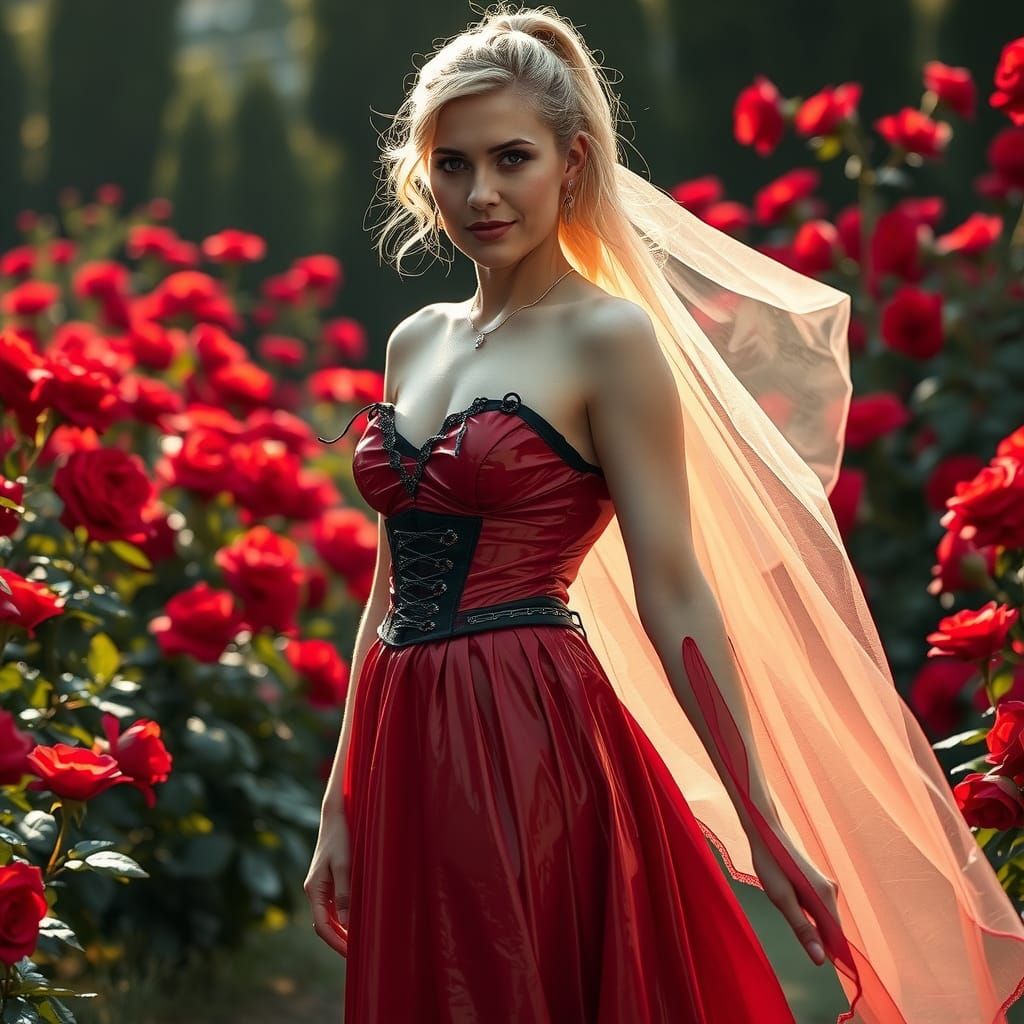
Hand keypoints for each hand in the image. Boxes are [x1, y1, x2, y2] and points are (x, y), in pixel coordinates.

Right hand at [303, 809, 351, 956]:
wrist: (335, 815)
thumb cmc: (341, 838)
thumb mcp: (345, 865)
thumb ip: (344, 894)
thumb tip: (345, 925)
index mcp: (314, 889)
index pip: (321, 926)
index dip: (336, 943)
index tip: (351, 955)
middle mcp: (313, 891)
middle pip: (322, 925)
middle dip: (338, 942)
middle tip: (357, 956)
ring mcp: (319, 887)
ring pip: (327, 918)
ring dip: (340, 932)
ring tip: (358, 945)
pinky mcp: (326, 881)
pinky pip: (332, 907)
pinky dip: (342, 919)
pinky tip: (354, 924)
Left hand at [749, 825, 839, 966]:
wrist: (766, 831)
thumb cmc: (771, 864)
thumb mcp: (781, 900)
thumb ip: (802, 929)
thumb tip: (821, 960)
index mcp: (824, 897)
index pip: (836, 938)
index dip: (828, 953)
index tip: (813, 959)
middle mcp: (831, 891)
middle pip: (831, 928)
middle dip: (816, 937)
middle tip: (790, 920)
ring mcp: (825, 885)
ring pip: (823, 918)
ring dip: (809, 923)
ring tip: (785, 902)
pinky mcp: (818, 882)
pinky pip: (818, 907)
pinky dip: (807, 912)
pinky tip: (789, 897)